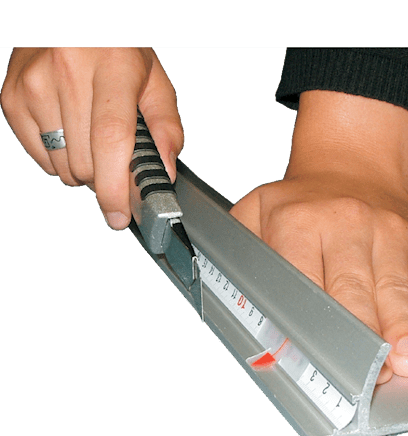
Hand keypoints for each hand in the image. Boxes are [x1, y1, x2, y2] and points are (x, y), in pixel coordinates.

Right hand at [0, 48, 183, 228]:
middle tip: (115, 158)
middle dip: (105, 177)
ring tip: (91, 138)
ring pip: (62, 167)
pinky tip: (69, 134)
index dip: (115, 186)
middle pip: (86, 163)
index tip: (119, 214)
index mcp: (112, 67)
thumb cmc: (116, 51)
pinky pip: (40, 158)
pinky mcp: (11, 98)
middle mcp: (67, 73)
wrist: (70, 23)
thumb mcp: (154, 81)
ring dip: (82, 169)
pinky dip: (59, 159)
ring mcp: (33, 86)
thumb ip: (166, 127)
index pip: (111, 140)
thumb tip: (162, 171)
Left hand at [230, 91, 407, 383]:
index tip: (312, 357)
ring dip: (400, 328)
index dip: (308, 323)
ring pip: (395, 288)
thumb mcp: (255, 213)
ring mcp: (388, 229)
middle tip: (369, 373)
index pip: (303, 282)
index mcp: (299, 222)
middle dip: (362, 335)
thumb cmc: (301, 201)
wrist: (351, 163)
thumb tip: (239, 304)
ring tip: (406, 362)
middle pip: (353, 290)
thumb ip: (243, 255)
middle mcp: (347, 223)